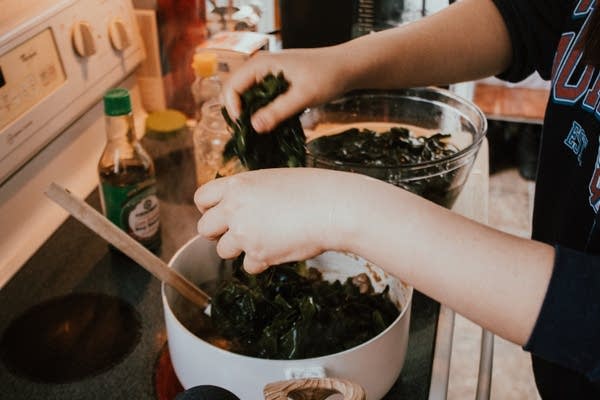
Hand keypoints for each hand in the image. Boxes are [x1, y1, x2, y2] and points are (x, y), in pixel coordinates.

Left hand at [194, 168, 368, 272]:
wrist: (333, 208)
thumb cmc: (312, 190)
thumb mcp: (272, 180)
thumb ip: (249, 194)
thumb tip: (238, 208)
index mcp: (237, 185)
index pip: (201, 198)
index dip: (207, 209)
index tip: (219, 215)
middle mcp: (234, 208)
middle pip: (204, 228)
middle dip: (217, 234)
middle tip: (235, 234)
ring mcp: (244, 233)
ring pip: (223, 251)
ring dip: (240, 249)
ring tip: (264, 240)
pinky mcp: (258, 254)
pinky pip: (248, 266)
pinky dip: (261, 262)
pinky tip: (279, 249)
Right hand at [223, 47, 350, 132]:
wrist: (347, 67)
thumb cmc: (327, 76)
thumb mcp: (303, 96)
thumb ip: (278, 111)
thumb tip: (254, 127)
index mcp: (262, 64)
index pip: (232, 86)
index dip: (233, 108)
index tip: (245, 127)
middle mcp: (261, 67)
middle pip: (236, 91)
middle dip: (239, 112)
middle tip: (250, 133)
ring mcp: (269, 75)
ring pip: (249, 97)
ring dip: (251, 114)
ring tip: (260, 131)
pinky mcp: (277, 83)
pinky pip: (261, 98)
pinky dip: (262, 112)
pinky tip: (271, 124)